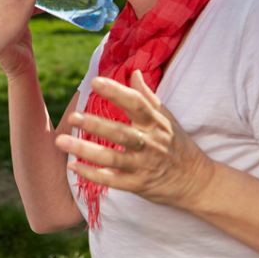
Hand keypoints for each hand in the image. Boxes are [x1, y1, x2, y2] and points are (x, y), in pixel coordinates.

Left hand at [55, 70, 215, 209]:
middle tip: (72, 116)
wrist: (197, 182)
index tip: (95, 81)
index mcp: (155, 123)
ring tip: (61, 141)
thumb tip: (134, 72)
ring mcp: (143, 166)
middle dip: (95, 124)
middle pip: (121, 132)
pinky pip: (112, 180)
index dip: (116, 92)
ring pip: (112, 157)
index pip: (136, 103)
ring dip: (85, 150)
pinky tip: (72, 166)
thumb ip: (147, 96)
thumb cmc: (177, 144)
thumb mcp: (166, 118)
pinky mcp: (138, 185)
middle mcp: (149, 143)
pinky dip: (91, 174)